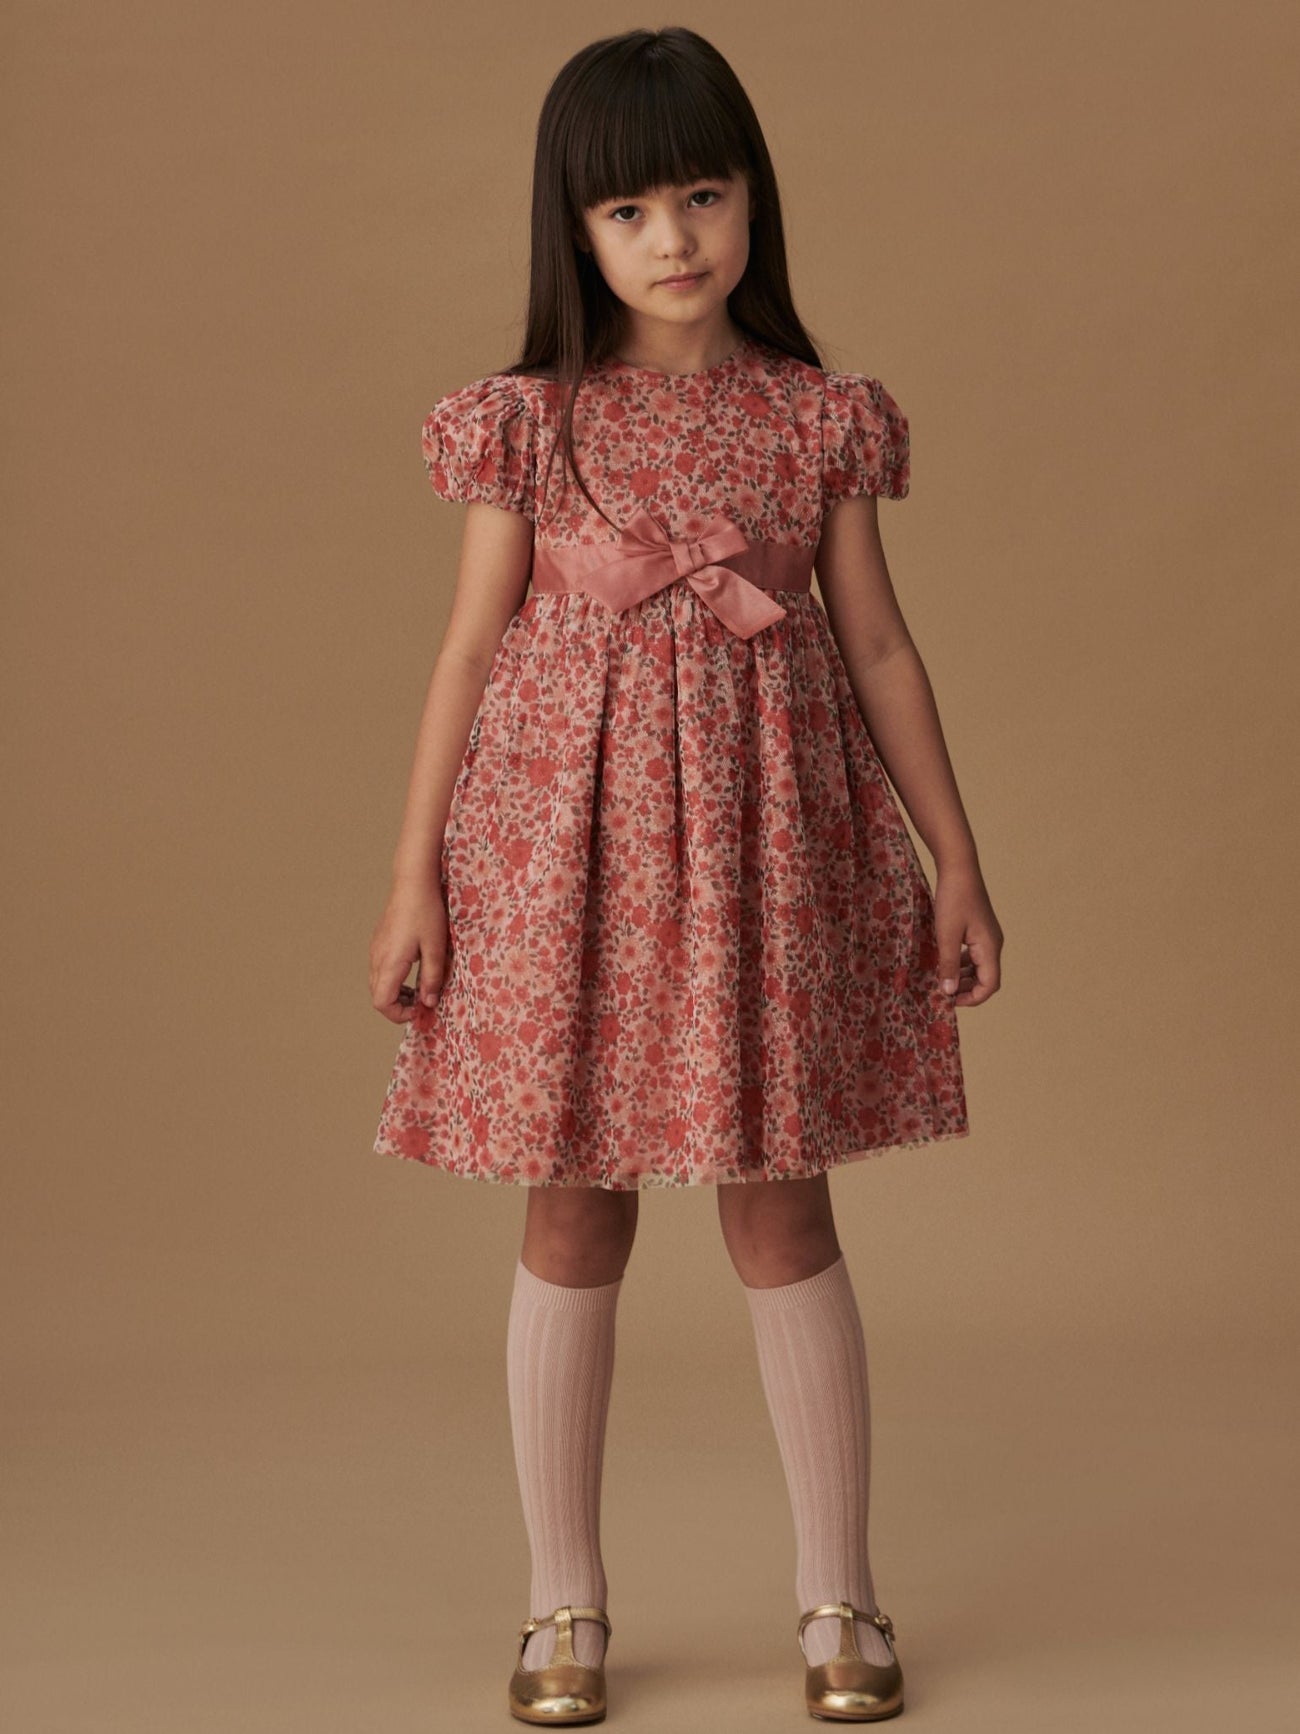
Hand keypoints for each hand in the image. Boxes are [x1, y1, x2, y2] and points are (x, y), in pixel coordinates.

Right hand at [369, 879, 448, 1022]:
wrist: (412, 884)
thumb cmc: (425, 913)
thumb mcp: (436, 948)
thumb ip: (432, 978)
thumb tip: (429, 1002)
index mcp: (390, 964)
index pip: (382, 1003)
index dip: (399, 1014)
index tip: (420, 1009)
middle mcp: (377, 959)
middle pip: (378, 996)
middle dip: (399, 1005)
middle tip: (423, 1001)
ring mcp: (375, 950)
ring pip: (378, 984)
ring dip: (396, 992)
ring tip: (420, 987)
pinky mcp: (379, 943)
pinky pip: (380, 970)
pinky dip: (393, 979)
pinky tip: (413, 970)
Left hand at [933, 861, 1002, 1006]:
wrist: (959, 868)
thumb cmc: (953, 899)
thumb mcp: (946, 934)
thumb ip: (948, 964)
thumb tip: (949, 992)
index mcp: (989, 948)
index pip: (990, 985)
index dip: (972, 998)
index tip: (950, 1001)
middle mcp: (993, 944)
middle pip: (986, 978)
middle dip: (966, 989)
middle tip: (942, 991)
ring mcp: (987, 936)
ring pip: (979, 967)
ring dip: (962, 976)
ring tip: (940, 978)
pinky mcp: (979, 930)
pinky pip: (973, 954)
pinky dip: (961, 963)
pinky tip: (943, 961)